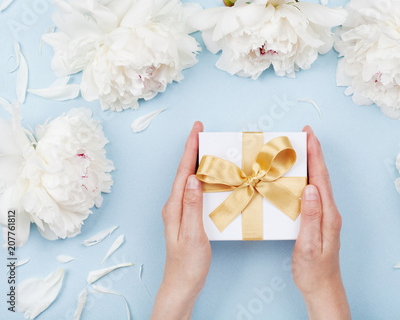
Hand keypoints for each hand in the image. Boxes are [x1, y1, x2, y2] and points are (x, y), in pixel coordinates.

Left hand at [151, 122, 210, 319]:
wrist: (182, 284)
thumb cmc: (187, 263)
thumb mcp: (192, 234)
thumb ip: (192, 206)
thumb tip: (192, 179)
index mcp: (175, 206)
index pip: (183, 171)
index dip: (190, 149)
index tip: (197, 130)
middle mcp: (174, 205)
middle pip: (184, 171)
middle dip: (192, 149)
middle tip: (201, 131)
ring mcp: (180, 211)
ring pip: (188, 180)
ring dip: (196, 161)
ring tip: (206, 147)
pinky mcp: (187, 217)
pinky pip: (194, 191)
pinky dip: (201, 178)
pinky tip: (209, 177)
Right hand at [292, 126, 350, 319]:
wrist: (322, 287)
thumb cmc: (314, 270)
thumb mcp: (309, 245)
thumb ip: (311, 216)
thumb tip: (310, 188)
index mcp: (328, 214)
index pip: (321, 178)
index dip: (315, 154)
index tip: (309, 135)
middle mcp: (329, 211)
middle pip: (321, 175)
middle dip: (314, 152)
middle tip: (304, 134)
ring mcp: (325, 215)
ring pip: (318, 182)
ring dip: (311, 163)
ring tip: (301, 148)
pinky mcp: (319, 220)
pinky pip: (313, 192)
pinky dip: (307, 178)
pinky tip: (299, 176)